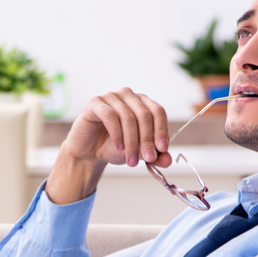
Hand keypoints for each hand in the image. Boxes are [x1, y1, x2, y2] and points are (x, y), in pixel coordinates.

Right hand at [46, 88, 172, 204]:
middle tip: (147, 158)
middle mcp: (128, 96)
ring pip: (128, 117)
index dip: (161, 130)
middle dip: (147, 139)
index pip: (157, 112)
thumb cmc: (114, 147)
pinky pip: (110, 115)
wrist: (89, 152)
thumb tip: (168, 160)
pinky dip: (117, 133)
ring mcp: (111, 97)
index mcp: (142, 103)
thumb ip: (154, 156)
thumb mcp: (137, 153)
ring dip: (131, 141)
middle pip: (144, 115)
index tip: (162, 149)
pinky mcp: (95, 103)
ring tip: (131, 160)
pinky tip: (119, 146)